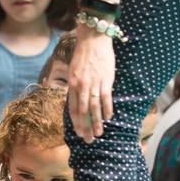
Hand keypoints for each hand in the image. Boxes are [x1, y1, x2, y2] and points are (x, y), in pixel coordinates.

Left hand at [67, 28, 115, 142]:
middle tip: (88, 140)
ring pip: (94, 107)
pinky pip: (105, 98)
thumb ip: (75, 87)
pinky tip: (108, 118)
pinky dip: (107, 109)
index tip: (78, 134)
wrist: (93, 40)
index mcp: (71, 84)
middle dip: (85, 127)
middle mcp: (80, 86)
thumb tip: (76, 101)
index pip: (73, 108)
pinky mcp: (105, 80)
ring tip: (98, 134)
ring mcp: (93, 83)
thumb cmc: (83, 55)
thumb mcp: (73, 71)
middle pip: (83, 111)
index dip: (76, 123)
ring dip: (96, 122)